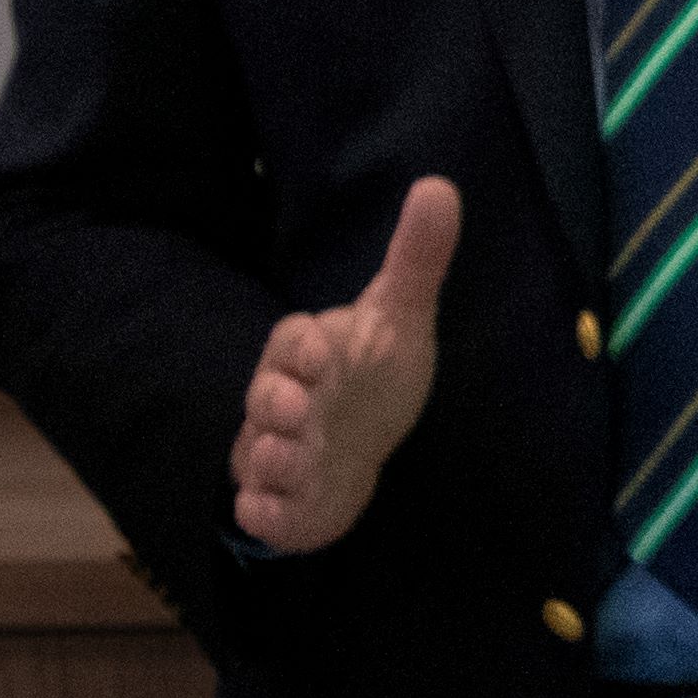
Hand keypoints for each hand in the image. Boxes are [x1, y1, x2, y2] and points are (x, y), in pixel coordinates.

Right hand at [237, 176, 459, 555]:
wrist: (360, 445)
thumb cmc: (372, 374)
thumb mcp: (400, 317)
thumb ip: (416, 258)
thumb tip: (439, 185)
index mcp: (308, 354)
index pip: (291, 341)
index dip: (302, 347)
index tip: (324, 350)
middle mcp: (284, 402)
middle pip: (264, 399)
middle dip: (276, 405)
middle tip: (301, 411)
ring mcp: (276, 452)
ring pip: (258, 454)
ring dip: (273, 458)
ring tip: (296, 458)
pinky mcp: (279, 500)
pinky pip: (258, 508)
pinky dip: (263, 512)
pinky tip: (275, 512)